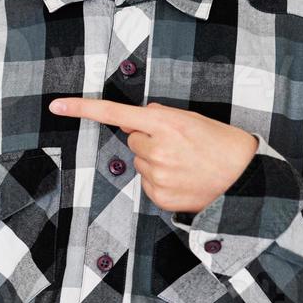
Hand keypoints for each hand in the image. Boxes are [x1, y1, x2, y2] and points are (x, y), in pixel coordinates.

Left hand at [47, 97, 258, 213]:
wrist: (246, 180)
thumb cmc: (222, 145)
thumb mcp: (193, 119)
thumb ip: (160, 116)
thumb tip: (135, 117)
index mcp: (165, 124)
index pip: (115, 113)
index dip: (82, 109)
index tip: (56, 106)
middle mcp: (156, 149)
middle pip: (132, 139)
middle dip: (149, 141)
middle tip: (180, 147)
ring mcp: (156, 176)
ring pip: (140, 163)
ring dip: (156, 162)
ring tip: (186, 164)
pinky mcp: (158, 197)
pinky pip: (147, 184)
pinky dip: (161, 181)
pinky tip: (183, 180)